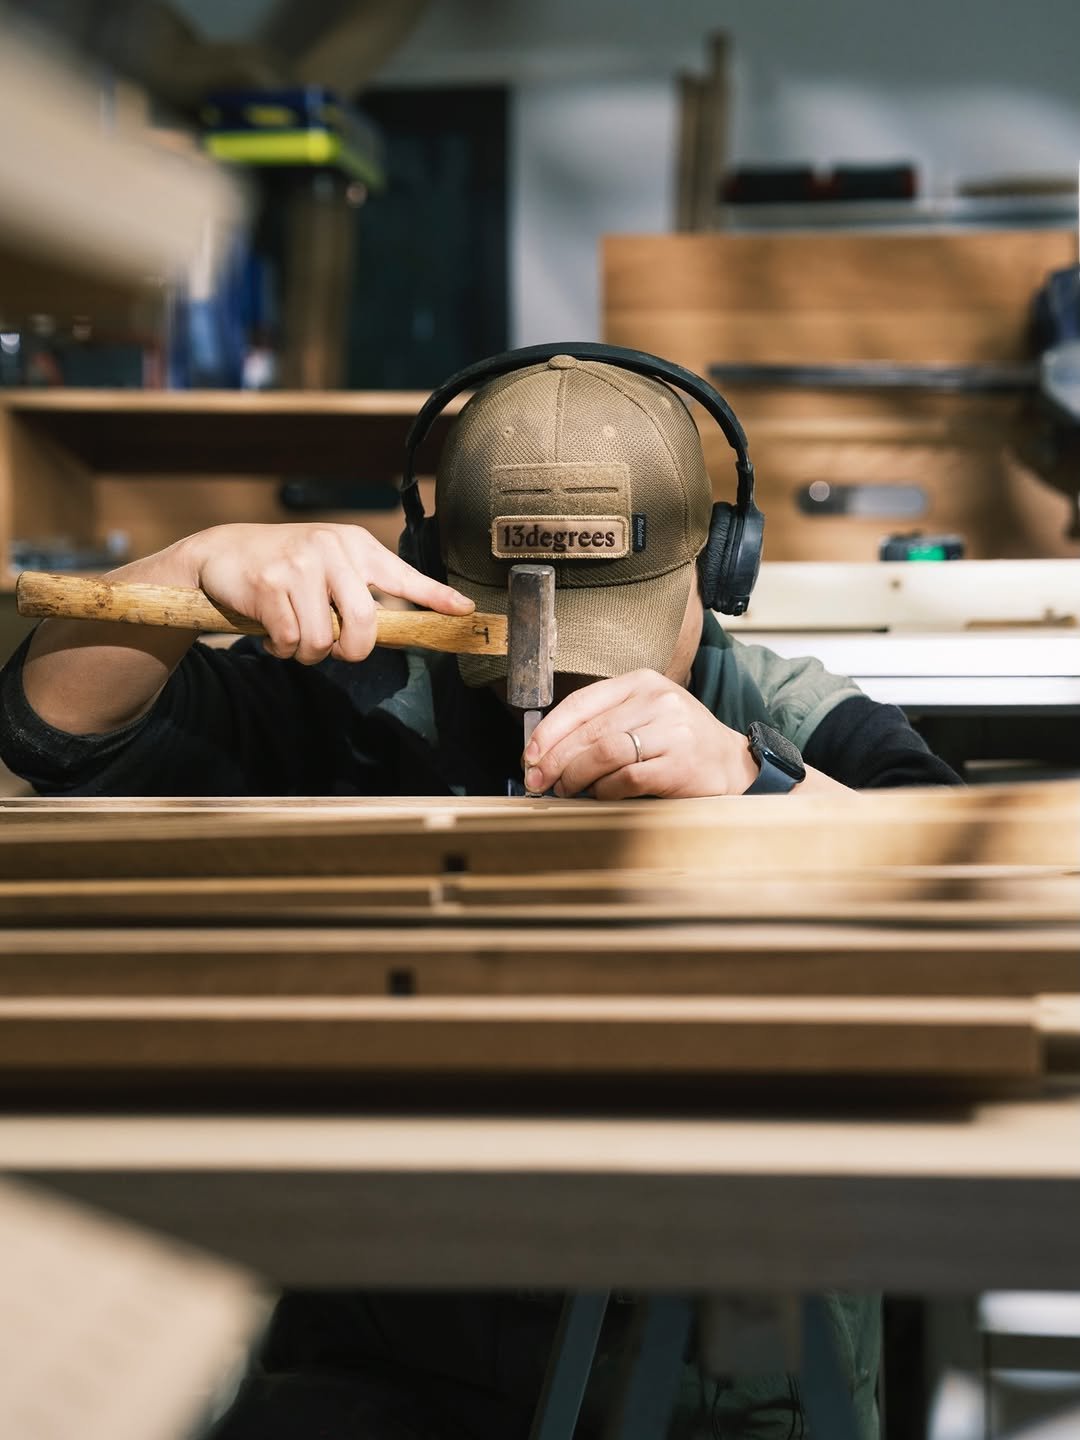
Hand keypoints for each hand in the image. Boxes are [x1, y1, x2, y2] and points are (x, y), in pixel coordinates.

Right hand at [182, 522, 473, 664]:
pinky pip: (291, 641)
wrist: (221, 552)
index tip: (465, 610)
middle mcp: (332, 550)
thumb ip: (359, 591)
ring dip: (308, 653)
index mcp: (355, 546)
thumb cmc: (284, 567)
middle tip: (335, 650)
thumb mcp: (329, 566)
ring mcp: (300, 565)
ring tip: (293, 633)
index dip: (435, 597)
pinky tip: (270, 629)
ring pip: (324, 641)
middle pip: (365, 624)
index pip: (404, 575)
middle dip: (351, 651)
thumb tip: (388, 631)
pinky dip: (281, 648)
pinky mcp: (270, 585)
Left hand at [522, 669, 759, 798]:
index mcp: (641, 683)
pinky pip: (626, 778)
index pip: (581, 702)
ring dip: (575, 776)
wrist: (733, 763)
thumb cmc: (679, 742)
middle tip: (537, 780)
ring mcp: (671, 731)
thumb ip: (604, 722)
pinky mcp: (679, 764)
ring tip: (564, 790)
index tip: (529, 755)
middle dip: (555, 759)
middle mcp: (657, 701)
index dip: (549, 731)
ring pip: (604, 753)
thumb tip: (547, 750)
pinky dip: (604, 790)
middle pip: (589, 731)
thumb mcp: (645, 715)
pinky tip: (598, 795)